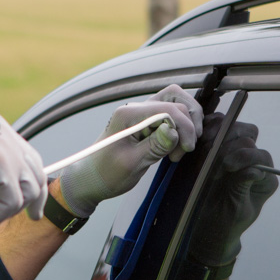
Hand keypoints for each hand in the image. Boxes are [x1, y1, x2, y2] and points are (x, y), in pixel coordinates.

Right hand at [0, 112, 46, 224]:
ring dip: (4, 209)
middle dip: (34, 199)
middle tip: (31, 217)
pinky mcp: (0, 165)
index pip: (28, 156)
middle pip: (36, 171)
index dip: (31, 181)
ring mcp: (4, 147)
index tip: (31, 203)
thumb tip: (11, 190)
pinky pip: (12, 202)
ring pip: (28, 190)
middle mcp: (4, 132)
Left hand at [57, 84, 203, 217]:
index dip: (184, 127)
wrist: (92, 179)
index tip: (186, 149)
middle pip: (176, 99)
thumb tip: (174, 131)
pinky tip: (174, 148)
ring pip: (175, 103)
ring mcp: (142, 114)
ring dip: (186, 123)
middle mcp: (136, 109)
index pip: (168, 109)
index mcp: (128, 115)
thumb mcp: (131, 164)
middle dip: (187, 124)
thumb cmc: (106, 174)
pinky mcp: (147, 123)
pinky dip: (180, 128)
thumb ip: (153, 146)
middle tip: (184, 149)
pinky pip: (171, 115)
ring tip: (180, 148)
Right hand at [186, 117, 277, 266]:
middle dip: (229, 142)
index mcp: (264, 177)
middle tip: (211, 154)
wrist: (206, 228)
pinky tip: (196, 139)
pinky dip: (205, 129)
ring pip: (230, 127)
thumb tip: (253, 170)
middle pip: (247, 135)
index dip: (245, 156)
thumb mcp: (237, 211)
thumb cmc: (225, 223)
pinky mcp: (216, 146)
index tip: (227, 166)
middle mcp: (251, 161)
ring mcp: (233, 151)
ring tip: (201, 146)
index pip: (261, 155)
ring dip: (215, 134)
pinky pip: (213, 128)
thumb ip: (244, 189)